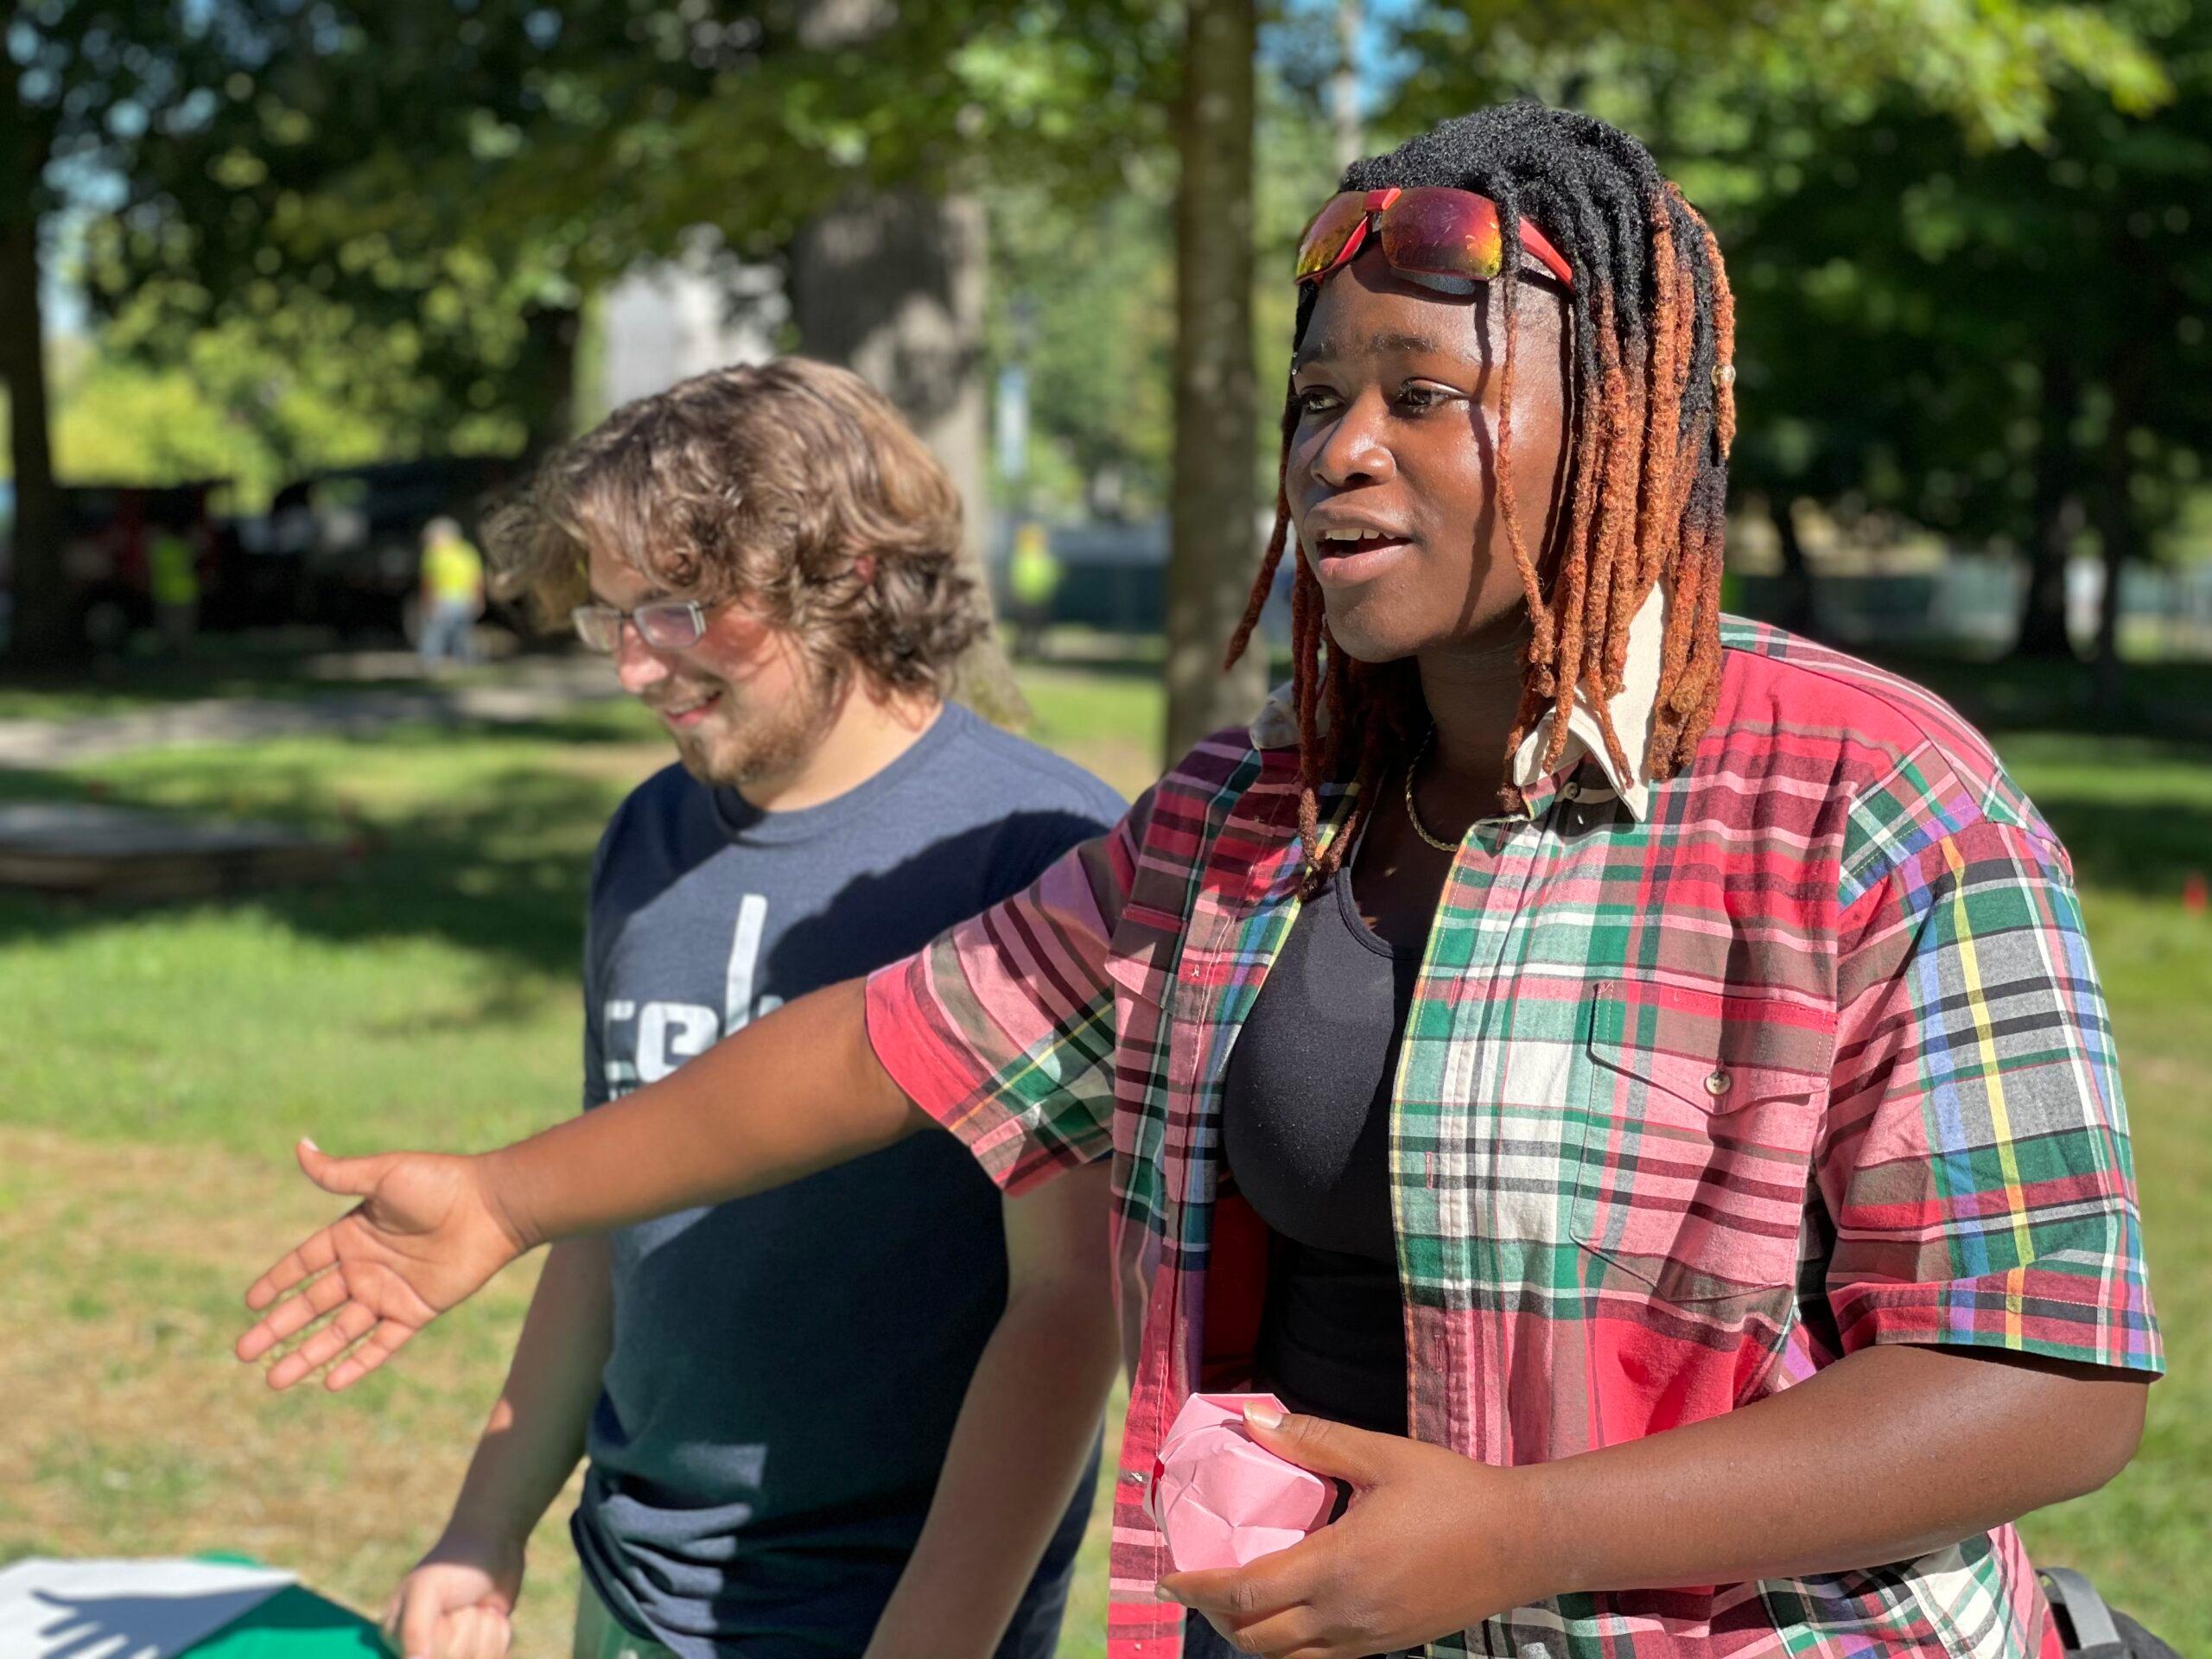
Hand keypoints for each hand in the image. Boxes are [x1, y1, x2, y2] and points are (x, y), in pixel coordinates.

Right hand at [235, 1139, 528, 1390]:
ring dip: (308, 1355)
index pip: (304, 1263)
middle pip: (312, 1305)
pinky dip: (357, 1364)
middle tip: (243, 1353)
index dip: (277, 1282)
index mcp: (353, 1233)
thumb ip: (339, 1173)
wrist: (491, 1207)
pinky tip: (330, 1382)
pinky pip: (382, 1344)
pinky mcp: (416, 1311)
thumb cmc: (439, 1183)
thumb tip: (299, 1145)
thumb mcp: (383, 1175)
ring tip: (273, 1381)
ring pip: (339, 1332)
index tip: (250, 1304)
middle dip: (278, 1329)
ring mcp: (390, 1292)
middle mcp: (366, 1266)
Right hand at [381, 1528, 525, 1658]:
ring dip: (487, 1631)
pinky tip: (492, 1614)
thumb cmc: (454, 1564)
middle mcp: (422, 1649)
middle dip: (468, 1631)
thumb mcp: (426, 1591)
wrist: (495, 1543)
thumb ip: (413, 1630)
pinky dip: (500, 1635)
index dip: (443, 1644)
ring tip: (478, 1607)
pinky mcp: (480, 1649)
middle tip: (464, 1606)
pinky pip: (495, 1658)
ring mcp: (453, 1649)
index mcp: (396, 1637)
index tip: (449, 1615)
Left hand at [1158, 1405, 1547, 1658]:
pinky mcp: (1387, 1646)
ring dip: (1248, 1635)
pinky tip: (1285, 1609)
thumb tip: (1254, 1419)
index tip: (1167, 1576)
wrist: (1521, 1542)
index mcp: (1337, 1568)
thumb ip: (1313, 1439)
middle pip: (1255, 1639)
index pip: (1244, 1593)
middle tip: (1196, 1583)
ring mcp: (1368, 1640)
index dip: (1197, 1588)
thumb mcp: (1380, 1455)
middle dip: (1214, 1617)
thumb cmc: (1453, 1492)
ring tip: (1233, 1599)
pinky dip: (1287, 1644)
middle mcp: (1346, 1616)